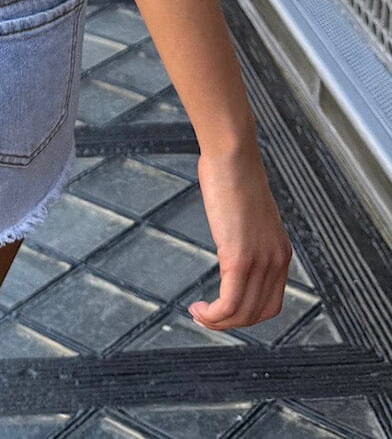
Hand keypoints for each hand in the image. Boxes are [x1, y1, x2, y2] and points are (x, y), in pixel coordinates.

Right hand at [188, 144, 292, 329]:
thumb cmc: (234, 175)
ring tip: (198, 314)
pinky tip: (197, 308)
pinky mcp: (239, 258)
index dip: (246, 314)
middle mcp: (277, 261)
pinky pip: (228, 304)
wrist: (233, 154)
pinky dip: (212, 315)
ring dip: (217, 322)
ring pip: (242, 314)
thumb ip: (247, 233)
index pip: (271, 302)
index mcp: (281, 252)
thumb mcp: (248, 213)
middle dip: (230, 323)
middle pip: (258, 314)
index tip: (222, 310)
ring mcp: (260, 262)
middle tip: (205, 317)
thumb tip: (233, 238)